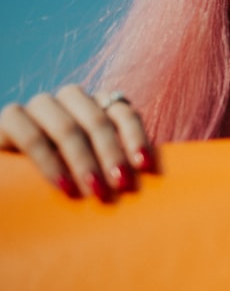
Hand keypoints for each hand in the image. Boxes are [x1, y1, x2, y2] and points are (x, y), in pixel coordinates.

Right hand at [0, 85, 155, 201]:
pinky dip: (50, 162)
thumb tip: (154, 176)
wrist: (15, 186)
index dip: (136, 136)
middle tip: (121, 186)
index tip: (145, 165)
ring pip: (67, 127)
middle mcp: (70, 99)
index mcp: (96, 106)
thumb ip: (119, 165)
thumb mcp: (95, 170)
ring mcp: (40, 106)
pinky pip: (32, 135)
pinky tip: (63, 186)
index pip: (123, 112)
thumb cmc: (64, 181)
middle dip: (112, 154)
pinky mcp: (11, 118)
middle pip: (98, 119)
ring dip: (84, 160)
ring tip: (95, 191)